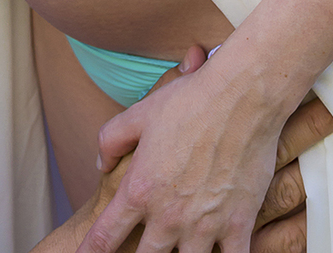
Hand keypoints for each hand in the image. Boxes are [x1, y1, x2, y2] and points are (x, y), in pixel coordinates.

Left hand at [81, 48, 332, 252]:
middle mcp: (169, 215)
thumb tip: (102, 165)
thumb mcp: (139, 113)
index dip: (90, 252)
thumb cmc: (190, 100)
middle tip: (137, 251)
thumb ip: (111, 141)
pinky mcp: (238, 225)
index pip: (105, 235)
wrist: (243, 96)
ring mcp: (204, 225)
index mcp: (140, 190)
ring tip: (177, 252)